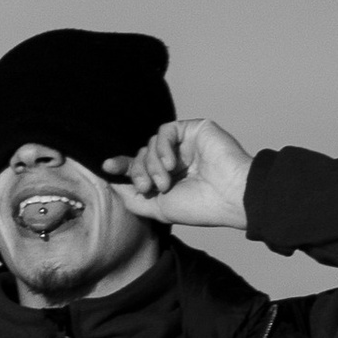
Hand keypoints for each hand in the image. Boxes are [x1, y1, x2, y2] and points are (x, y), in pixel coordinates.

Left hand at [108, 119, 252, 228]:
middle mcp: (176, 160)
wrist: (230, 197)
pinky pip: (165, 131)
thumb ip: (132, 197)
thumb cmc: (200, 207)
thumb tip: (112, 183)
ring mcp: (186, 144)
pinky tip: (172, 164)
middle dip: (139, 171)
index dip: (122, 165)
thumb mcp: (157, 208)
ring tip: (166, 182)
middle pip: (141, 155)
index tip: (107, 167)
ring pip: (151, 144)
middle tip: (149, 188)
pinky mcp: (195, 129)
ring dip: (152, 164)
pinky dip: (162, 148)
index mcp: (169, 178)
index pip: (139, 166)